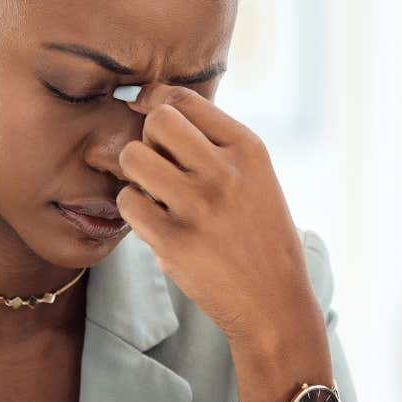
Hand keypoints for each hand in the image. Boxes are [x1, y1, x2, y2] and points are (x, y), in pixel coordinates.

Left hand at [116, 84, 324, 353]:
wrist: (274, 302)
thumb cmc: (258, 234)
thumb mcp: (254, 177)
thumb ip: (212, 143)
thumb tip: (147, 102)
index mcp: (248, 149)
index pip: (184, 99)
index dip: (156, 104)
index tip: (150, 122)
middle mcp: (224, 171)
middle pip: (156, 122)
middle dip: (149, 141)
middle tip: (160, 169)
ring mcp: (198, 206)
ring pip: (132, 157)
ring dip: (136, 176)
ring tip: (156, 196)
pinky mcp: (174, 241)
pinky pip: (127, 203)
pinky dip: (134, 212)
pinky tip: (156, 224)